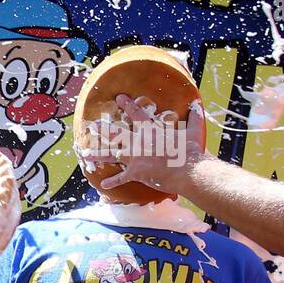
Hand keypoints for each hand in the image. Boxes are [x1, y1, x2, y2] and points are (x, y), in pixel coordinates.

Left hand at [89, 95, 208, 192]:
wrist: (188, 170)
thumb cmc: (191, 150)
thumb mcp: (194, 131)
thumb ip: (195, 116)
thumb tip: (198, 102)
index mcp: (151, 131)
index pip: (137, 114)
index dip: (127, 105)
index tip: (118, 98)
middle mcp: (139, 143)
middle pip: (116, 134)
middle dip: (103, 130)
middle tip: (92, 126)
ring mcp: (135, 158)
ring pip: (112, 155)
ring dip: (98, 155)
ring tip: (85, 154)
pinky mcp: (136, 173)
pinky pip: (122, 178)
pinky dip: (113, 182)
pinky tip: (103, 184)